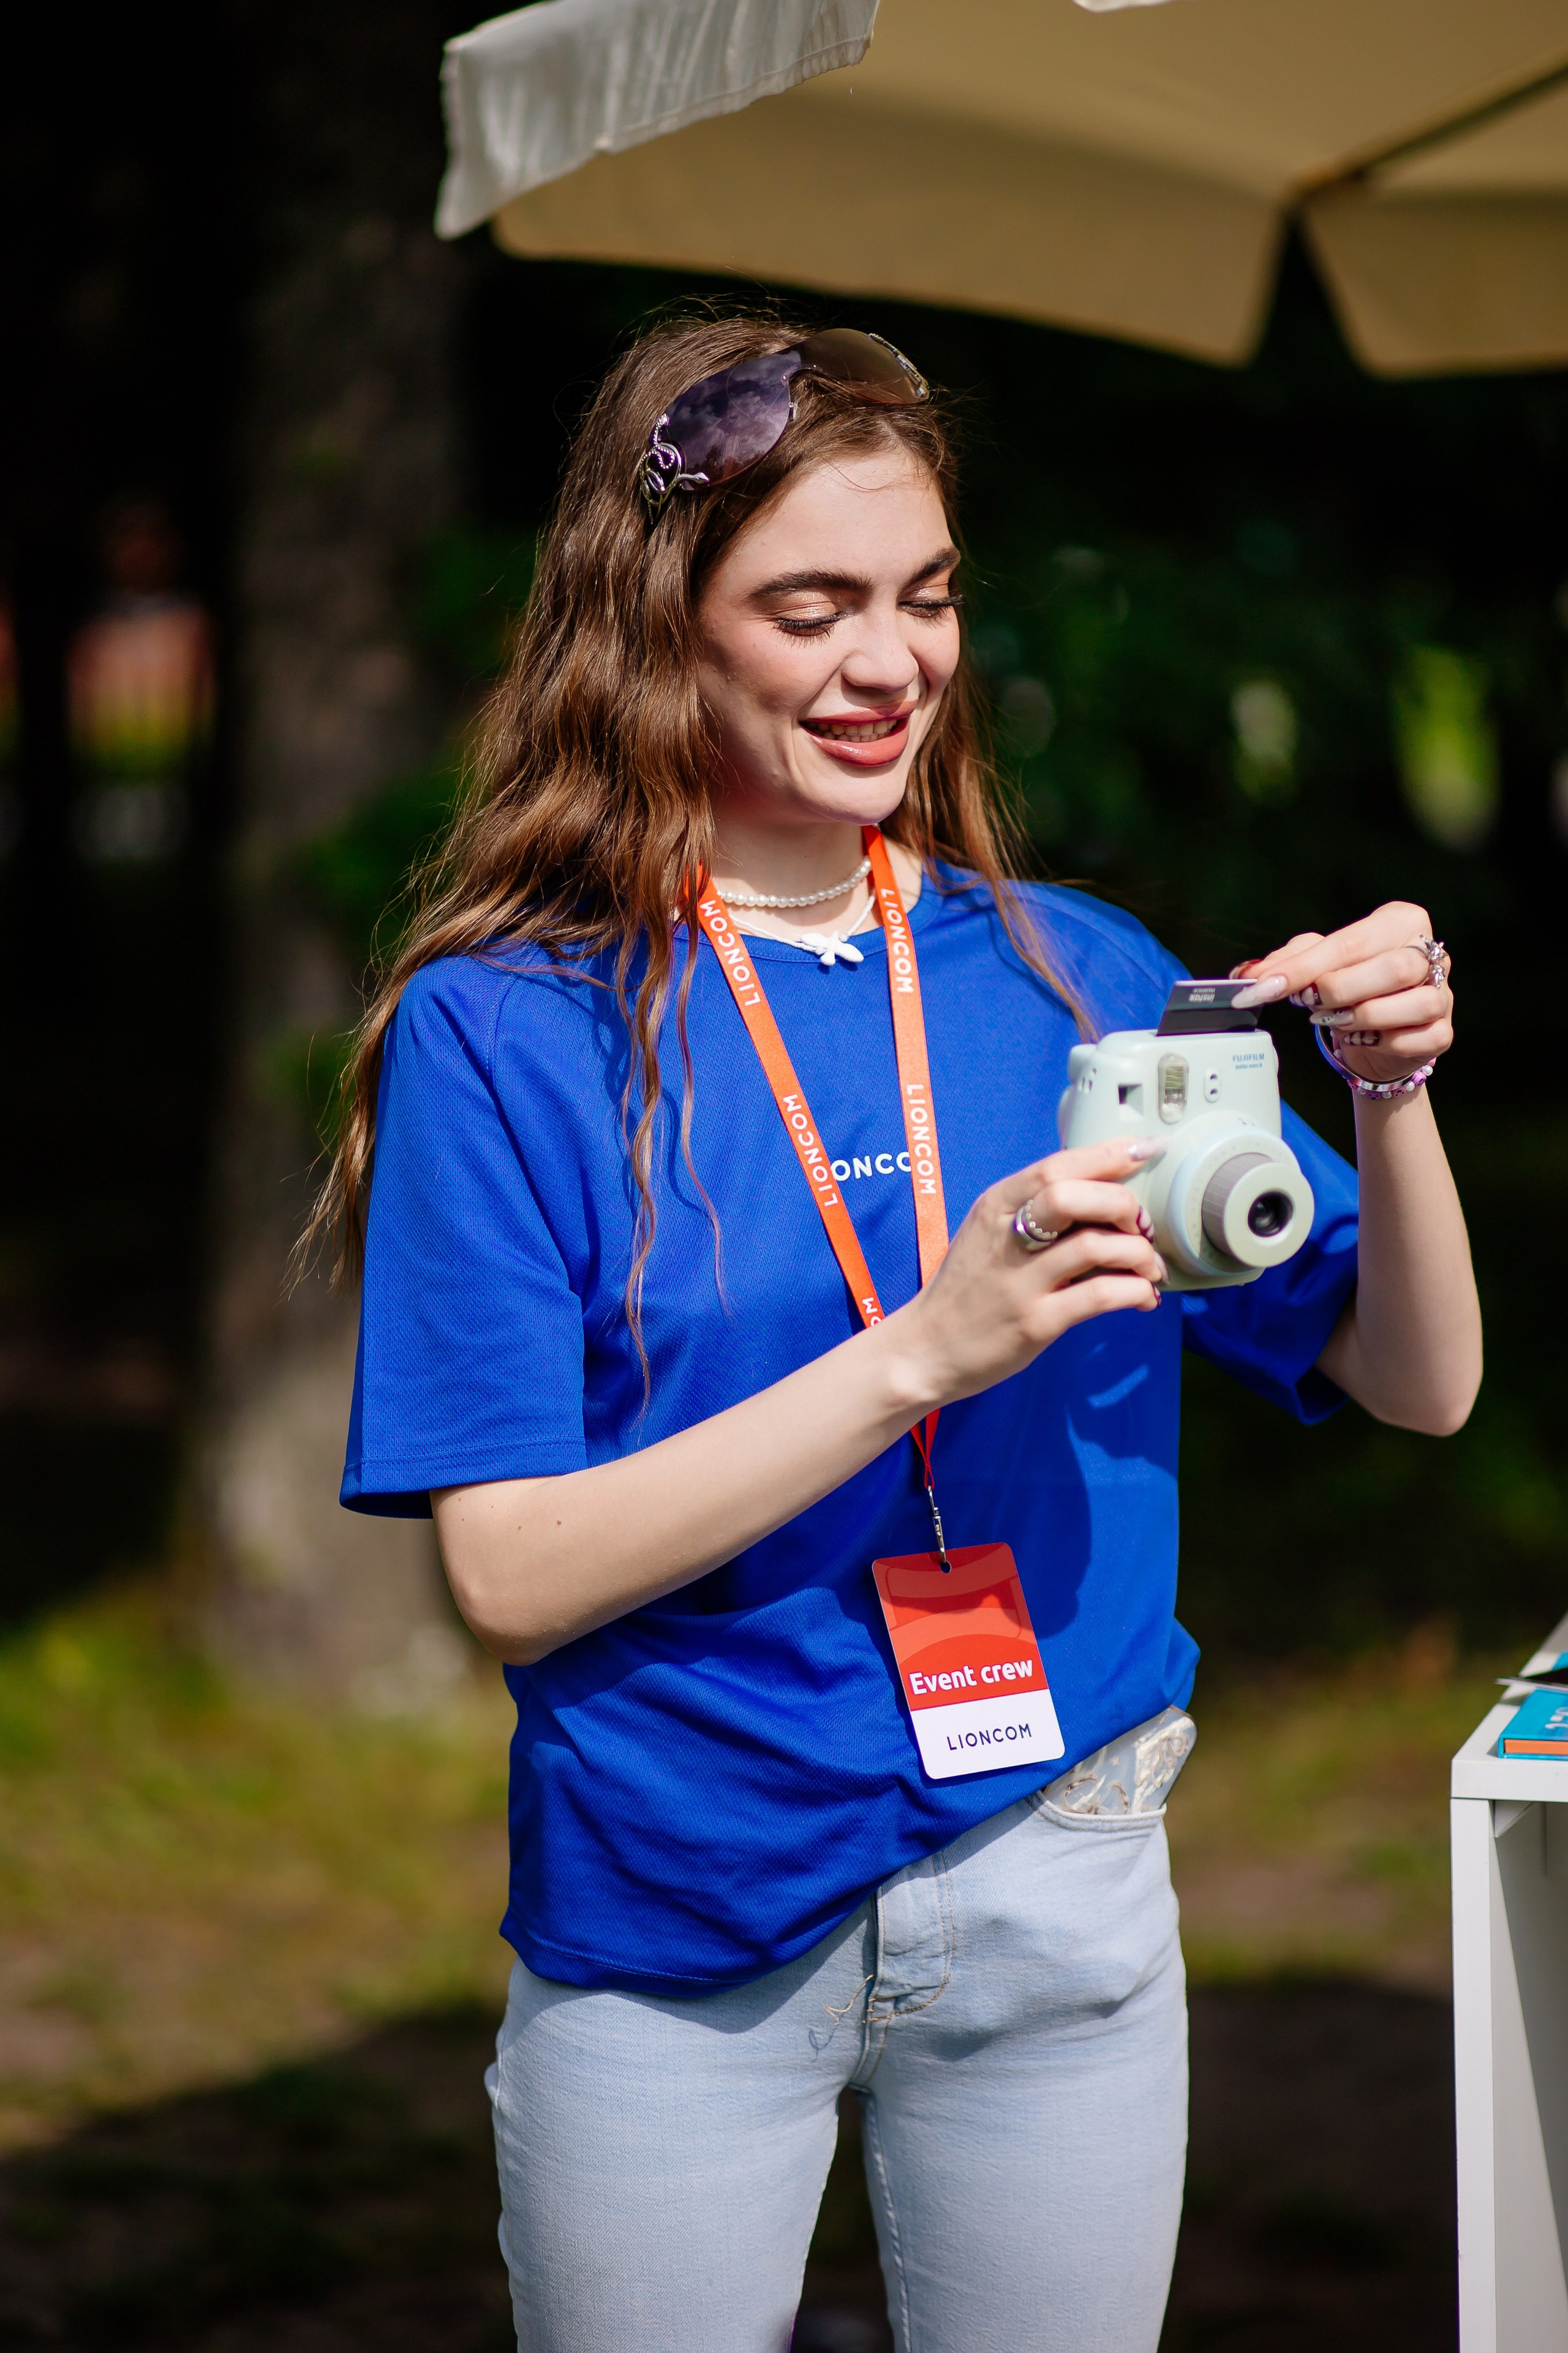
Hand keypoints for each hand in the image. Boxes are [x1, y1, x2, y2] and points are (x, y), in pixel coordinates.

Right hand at [890, 1141, 1166, 1409]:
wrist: (925, 1349)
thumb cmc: (967, 1289)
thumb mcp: (988, 1233)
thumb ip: (1034, 1209)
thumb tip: (1103, 1189)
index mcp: (996, 1205)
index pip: (1057, 1165)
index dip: (1110, 1154)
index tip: (1147, 1150)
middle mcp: (1006, 1236)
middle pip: (1075, 1196)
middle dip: (1124, 1205)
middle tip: (1142, 1228)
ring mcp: (1020, 1281)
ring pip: (1096, 1246)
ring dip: (1140, 1253)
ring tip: (1150, 1269)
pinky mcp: (1035, 1322)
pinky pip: (1100, 1296)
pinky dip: (1135, 1292)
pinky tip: (1143, 1298)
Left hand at [1231, 902, 1452, 1088]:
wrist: (1375, 1036)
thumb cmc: (1349, 986)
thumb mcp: (1317, 963)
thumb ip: (1288, 961)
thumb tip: (1251, 973)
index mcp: (1400, 921)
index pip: (1351, 942)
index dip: (1304, 967)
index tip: (1266, 984)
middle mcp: (1429, 953)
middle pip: (1391, 969)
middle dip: (1339, 990)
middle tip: (1309, 1002)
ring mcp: (1442, 994)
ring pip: (1411, 1004)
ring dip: (1361, 1017)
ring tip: (1336, 1020)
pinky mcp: (1443, 1032)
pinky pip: (1415, 1039)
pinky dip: (1381, 1043)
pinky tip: (1363, 1038)